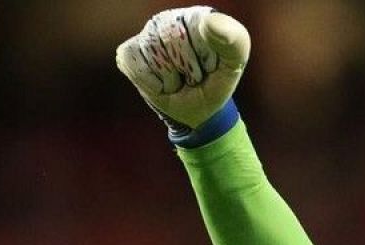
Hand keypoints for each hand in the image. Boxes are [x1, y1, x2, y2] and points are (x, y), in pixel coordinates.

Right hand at [115, 6, 250, 142]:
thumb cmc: (215, 82)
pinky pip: (135, 66)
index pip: (197, 30)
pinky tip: (160, 84)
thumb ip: (234, 41)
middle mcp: (171, 19)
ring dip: (169, 80)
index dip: (205, 58)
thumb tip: (208, 21)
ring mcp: (148, 34)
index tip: (212, 67)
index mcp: (198, 16)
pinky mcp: (130, 51)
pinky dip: (150, 83)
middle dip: (186, 70)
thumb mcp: (233, 66)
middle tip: (193, 76)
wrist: (197, 109)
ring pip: (154, 55)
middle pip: (172, 41)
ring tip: (177, 79)